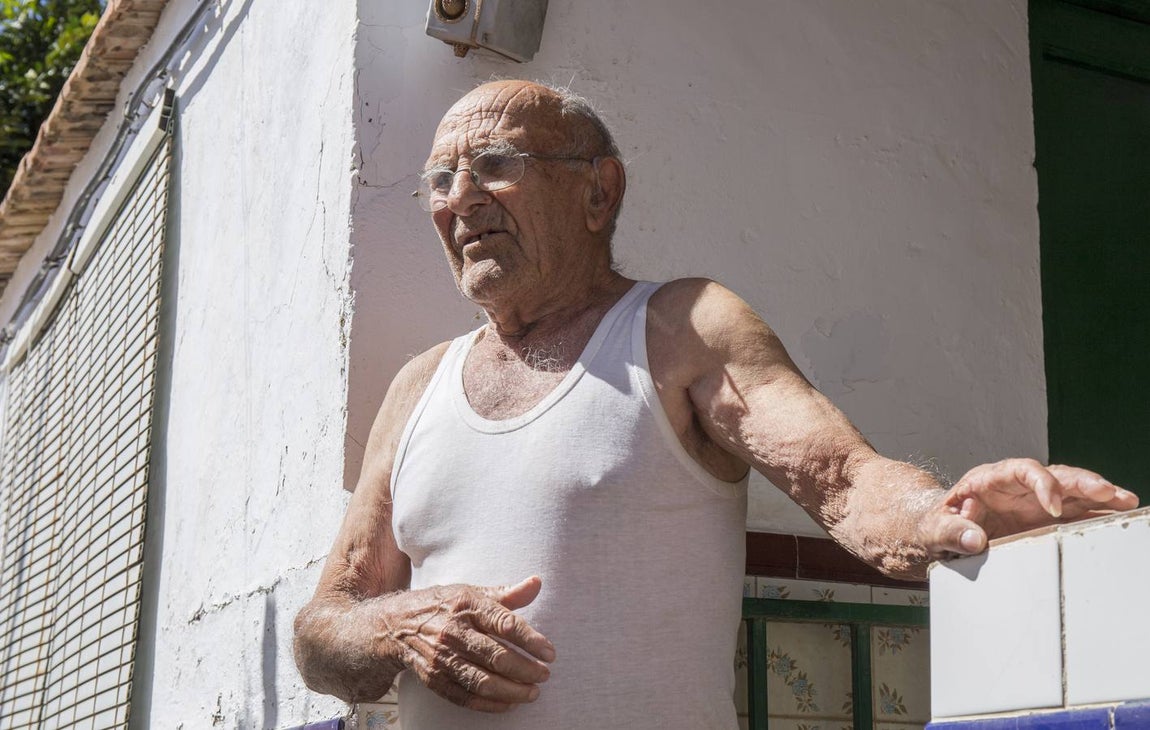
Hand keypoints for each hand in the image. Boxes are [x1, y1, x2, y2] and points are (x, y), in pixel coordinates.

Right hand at [379, 576, 554, 712]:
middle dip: (526, 669)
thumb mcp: (472, 592)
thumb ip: (507, 594)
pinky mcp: (433, 678)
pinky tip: (508, 703)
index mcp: (466, 605)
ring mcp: (441, 657)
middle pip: (497, 656)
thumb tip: (537, 582)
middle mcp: (453, 632)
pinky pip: (465, 697)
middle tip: (544, 675)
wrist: (394, 624)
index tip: (550, 653)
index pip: (506, 624)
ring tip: (532, 692)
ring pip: (482, 681)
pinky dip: (490, 704)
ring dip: (512, 691)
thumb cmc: (442, 605)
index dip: (532, 641)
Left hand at [920, 459, 1138, 557]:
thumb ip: (951, 531)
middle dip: (1082, 482)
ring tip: (1127, 501)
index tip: (1052, 507)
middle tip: (1109, 493)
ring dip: (1099, 494)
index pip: (1020, 470)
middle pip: (1054, 474)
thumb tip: (973, 539)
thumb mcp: (934, 529)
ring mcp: (1033, 499)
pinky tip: (1119, 515)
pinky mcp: (1045, 516)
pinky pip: (1075, 510)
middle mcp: (1016, 485)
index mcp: (988, 480)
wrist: (939, 531)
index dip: (1040, 484)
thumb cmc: (935, 525)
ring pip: (1071, 490)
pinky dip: (1096, 512)